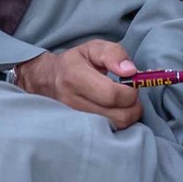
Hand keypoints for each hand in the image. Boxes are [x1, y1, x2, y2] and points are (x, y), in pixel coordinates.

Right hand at [15, 40, 141, 128]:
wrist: (48, 80)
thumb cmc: (74, 62)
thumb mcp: (93, 48)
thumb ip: (114, 54)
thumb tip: (131, 72)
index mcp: (75, 78)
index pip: (112, 95)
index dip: (130, 91)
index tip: (131, 84)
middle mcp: (73, 102)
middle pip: (118, 117)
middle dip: (133, 106)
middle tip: (130, 95)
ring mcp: (75, 120)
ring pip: (116, 127)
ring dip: (128, 116)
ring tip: (123, 103)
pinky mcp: (79, 130)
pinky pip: (108, 133)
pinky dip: (118, 123)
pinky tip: (115, 111)